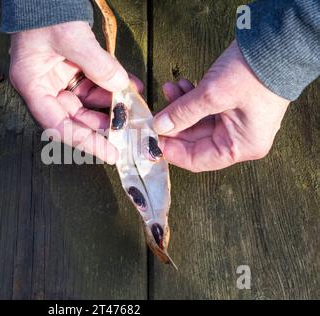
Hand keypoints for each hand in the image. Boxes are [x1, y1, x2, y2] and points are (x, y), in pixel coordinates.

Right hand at [9, 21, 139, 164]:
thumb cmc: (46, 10)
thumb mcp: (72, 37)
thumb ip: (98, 65)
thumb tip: (121, 87)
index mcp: (32, 85)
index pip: (58, 125)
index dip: (84, 142)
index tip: (109, 152)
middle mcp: (43, 86)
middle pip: (74, 118)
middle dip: (102, 124)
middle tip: (127, 130)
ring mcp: (57, 77)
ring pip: (86, 103)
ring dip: (109, 104)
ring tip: (132, 104)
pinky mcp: (70, 68)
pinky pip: (92, 84)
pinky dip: (109, 85)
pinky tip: (128, 84)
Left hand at [153, 40, 289, 171]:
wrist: (277, 42)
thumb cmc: (253, 73)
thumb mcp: (212, 95)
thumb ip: (183, 113)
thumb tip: (159, 126)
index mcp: (241, 147)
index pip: (198, 160)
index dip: (172, 151)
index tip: (152, 139)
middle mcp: (240, 139)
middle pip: (194, 141)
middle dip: (173, 125)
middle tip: (154, 114)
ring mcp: (236, 123)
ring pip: (196, 123)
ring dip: (180, 108)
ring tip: (168, 90)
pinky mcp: (232, 106)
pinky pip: (204, 109)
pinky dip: (190, 99)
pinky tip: (179, 85)